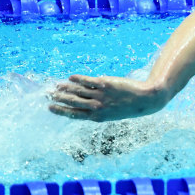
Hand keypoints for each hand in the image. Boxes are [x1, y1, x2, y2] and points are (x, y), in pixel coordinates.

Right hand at [49, 75, 165, 121]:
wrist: (145, 100)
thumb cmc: (128, 107)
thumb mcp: (111, 114)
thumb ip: (96, 110)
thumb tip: (82, 104)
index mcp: (97, 117)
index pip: (73, 114)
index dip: (60, 111)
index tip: (50, 107)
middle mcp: (97, 107)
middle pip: (72, 102)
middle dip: (59, 98)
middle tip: (49, 94)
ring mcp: (100, 96)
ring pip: (78, 91)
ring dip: (65, 88)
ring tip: (57, 85)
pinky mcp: (105, 84)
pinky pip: (88, 81)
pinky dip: (78, 79)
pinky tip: (71, 77)